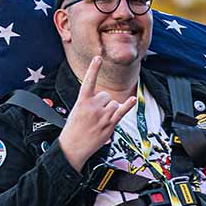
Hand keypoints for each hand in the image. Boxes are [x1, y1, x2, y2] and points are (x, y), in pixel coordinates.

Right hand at [59, 56, 137, 171]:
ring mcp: (102, 115)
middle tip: (95, 115)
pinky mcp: (110, 124)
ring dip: (110, 110)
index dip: (94, 69)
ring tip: (101, 121)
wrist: (72, 147)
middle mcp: (93, 106)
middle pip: (106, 95)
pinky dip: (128, 105)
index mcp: (82, 101)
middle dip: (104, 103)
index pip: (88, 81)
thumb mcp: (76, 111)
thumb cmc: (73, 129)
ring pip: (114, 104)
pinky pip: (121, 111)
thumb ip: (90, 102)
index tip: (98, 58)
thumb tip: (106, 100)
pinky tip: (133, 99)